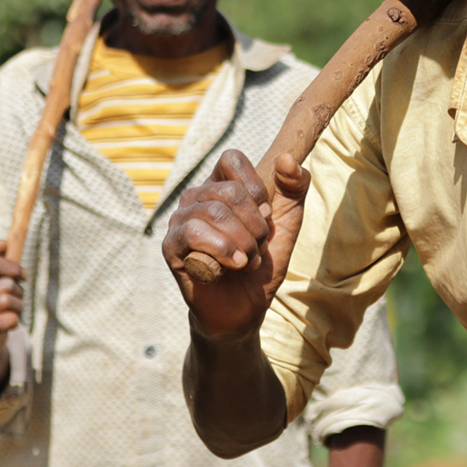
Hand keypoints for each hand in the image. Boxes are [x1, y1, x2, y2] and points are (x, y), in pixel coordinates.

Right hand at [0, 239, 22, 399]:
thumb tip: (1, 243)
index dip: (13, 268)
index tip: (21, 275)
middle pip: (5, 284)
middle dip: (18, 290)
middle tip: (16, 296)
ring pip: (6, 301)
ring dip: (18, 305)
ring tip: (13, 308)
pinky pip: (3, 320)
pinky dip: (13, 319)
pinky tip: (10, 321)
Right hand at [163, 148, 309, 339]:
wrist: (244, 307)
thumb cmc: (263, 261)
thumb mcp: (289, 221)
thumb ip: (295, 186)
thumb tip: (285, 158)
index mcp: (221, 184)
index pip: (232, 159)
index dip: (255, 187)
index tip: (266, 214)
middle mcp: (197, 196)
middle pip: (229, 191)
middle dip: (255, 225)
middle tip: (258, 247)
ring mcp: (180, 219)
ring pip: (214, 212)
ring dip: (242, 242)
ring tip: (247, 261)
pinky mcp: (171, 245)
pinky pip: (195, 233)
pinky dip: (223, 252)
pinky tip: (232, 266)